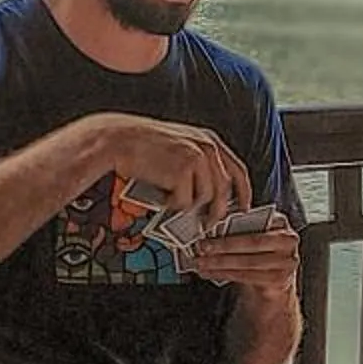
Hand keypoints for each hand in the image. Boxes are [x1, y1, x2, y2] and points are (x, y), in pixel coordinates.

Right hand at [82, 113, 252, 221]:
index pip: (237, 171)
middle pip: (225, 190)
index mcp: (210, 141)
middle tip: (208, 223)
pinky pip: (185, 202)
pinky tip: (162, 198)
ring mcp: (197, 158)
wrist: (119, 140)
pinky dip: (173, 205)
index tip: (243, 208)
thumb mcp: (180, 146)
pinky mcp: (183, 171)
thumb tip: (210, 194)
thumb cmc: (144, 146)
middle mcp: (208, 148)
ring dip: (191, 209)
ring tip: (175, 207)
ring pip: (206, 198)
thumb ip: (198, 165)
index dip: (243, 193)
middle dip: (218, 211)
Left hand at [192, 211, 297, 293]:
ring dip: (220, 263)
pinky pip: (249, 277)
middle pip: (253, 241)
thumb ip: (238, 229)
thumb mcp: (251, 236)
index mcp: (280, 222)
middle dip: (224, 245)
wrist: (274, 283)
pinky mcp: (281, 280)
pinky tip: (210, 273)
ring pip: (249, 262)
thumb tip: (211, 227)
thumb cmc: (258, 254)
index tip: (210, 227)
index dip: (231, 224)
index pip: (256, 220)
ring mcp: (288, 261)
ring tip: (201, 263)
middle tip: (202, 247)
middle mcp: (289, 240)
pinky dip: (226, 275)